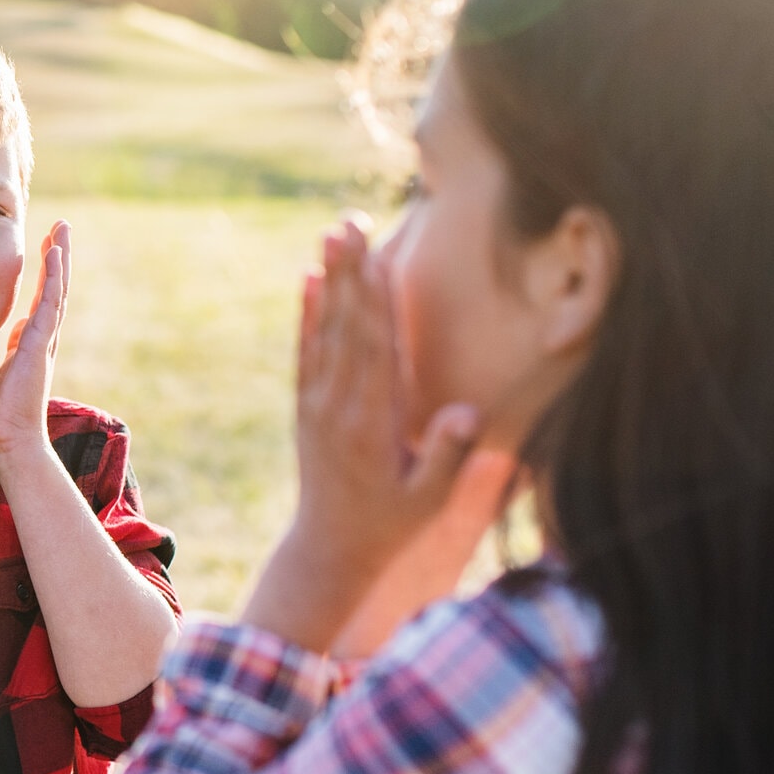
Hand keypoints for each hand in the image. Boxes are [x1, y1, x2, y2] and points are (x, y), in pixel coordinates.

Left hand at [0, 222, 68, 454]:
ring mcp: (46, 339)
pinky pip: (49, 305)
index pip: (46, 295)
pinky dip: (54, 278)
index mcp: (37, 338)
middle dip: (59, 255)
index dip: (48, 269)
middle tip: (62, 225)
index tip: (48, 243)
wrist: (13, 436)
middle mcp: (46, 335)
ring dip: (60, 258)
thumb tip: (19, 325)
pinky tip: (53, 255)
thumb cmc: (7, 407)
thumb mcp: (8, 365)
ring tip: (61, 229)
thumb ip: (16, 344)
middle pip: (57, 286)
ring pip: (57, 290)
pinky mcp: (40, 345)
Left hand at [250, 216, 492, 649]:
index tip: (379, 258)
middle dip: (350, 273)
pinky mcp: (307, 406)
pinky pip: (307, 350)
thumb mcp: (428, 501)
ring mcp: (318, 404)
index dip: (377, 303)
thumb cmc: (391, 525)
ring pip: (325, 330)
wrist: (330, 550)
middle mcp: (339, 406)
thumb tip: (467, 412)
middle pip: (348, 327)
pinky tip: (309, 278)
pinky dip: (307, 313)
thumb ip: (446, 456)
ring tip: (333, 232)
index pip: (377, 352)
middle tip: (350, 222)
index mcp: (372, 425)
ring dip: (330, 279)